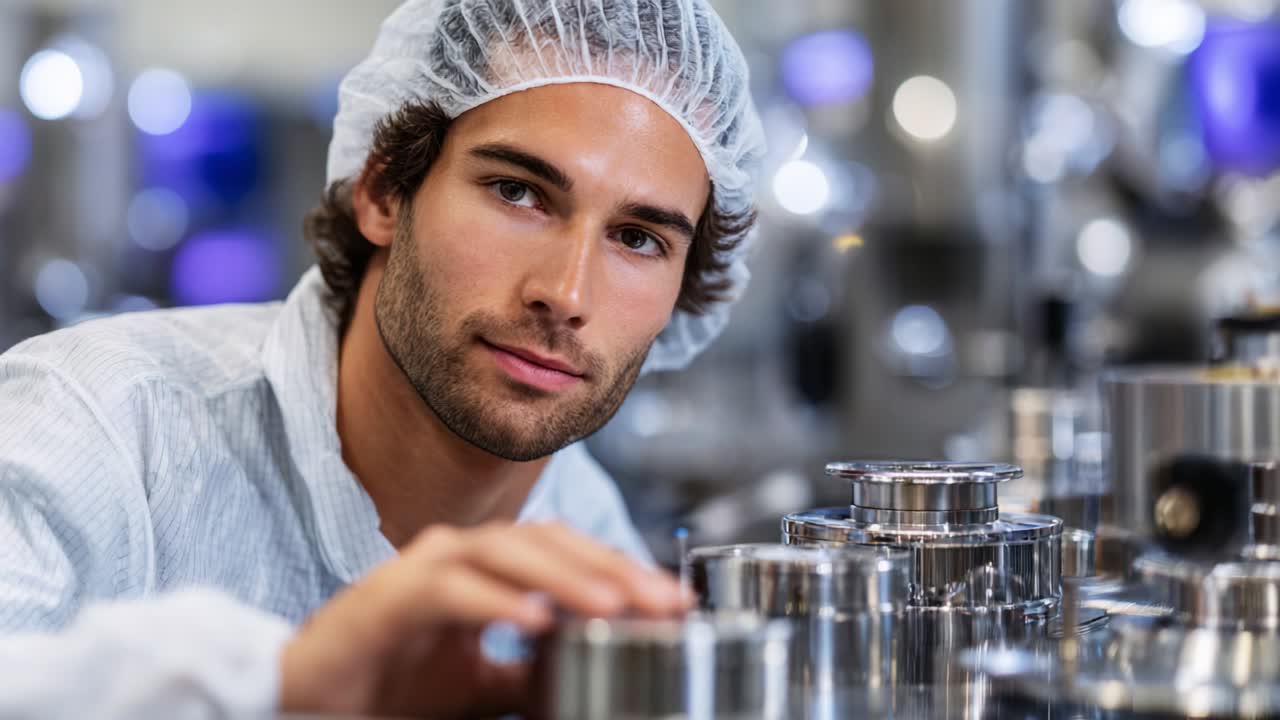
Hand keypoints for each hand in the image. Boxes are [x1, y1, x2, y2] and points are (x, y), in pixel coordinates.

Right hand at [279, 521, 688, 717]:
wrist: (309, 704)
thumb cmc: (389, 687)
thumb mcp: (482, 685)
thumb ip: (531, 671)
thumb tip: (592, 667)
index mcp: (483, 567)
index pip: (565, 552)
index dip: (621, 570)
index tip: (672, 602)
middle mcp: (458, 555)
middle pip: (548, 541)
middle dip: (611, 568)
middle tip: (663, 602)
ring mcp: (422, 568)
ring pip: (506, 552)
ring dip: (566, 577)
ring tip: (615, 606)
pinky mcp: (388, 597)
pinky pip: (451, 590)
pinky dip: (496, 601)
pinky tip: (537, 622)